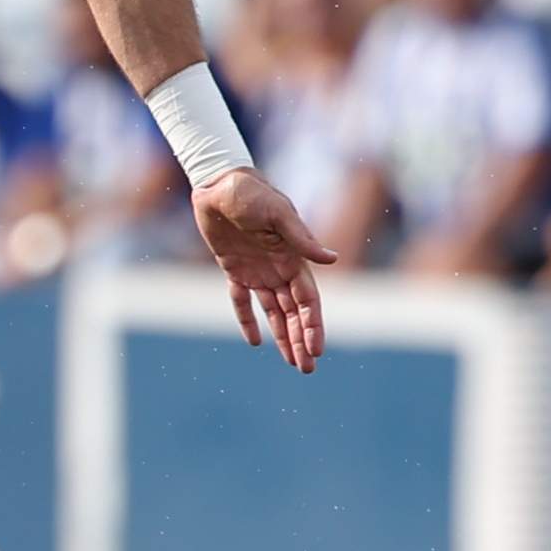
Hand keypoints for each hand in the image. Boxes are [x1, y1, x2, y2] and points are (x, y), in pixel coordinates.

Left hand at [193, 169, 340, 372]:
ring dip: (282, 335)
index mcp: (293, 258)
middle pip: (293, 312)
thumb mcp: (278, 214)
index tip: (316, 350)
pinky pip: (240, 299)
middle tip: (306, 368)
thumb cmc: (251, 193)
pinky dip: (247, 319)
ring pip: (273, 311)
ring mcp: (257, 270)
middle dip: (301, 339)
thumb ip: (301, 239)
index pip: (308, 300)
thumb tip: (332, 260)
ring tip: (291, 361)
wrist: (218, 183)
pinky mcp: (233, 268)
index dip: (313, 325)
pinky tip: (254, 341)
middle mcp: (279, 268)